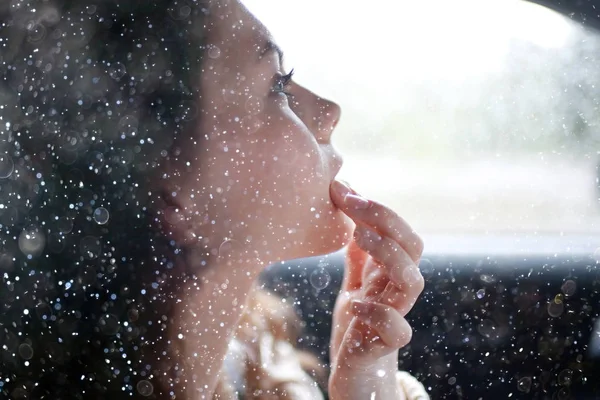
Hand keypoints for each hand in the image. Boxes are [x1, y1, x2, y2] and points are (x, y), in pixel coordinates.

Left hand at [327, 180, 424, 398]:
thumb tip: (351, 204)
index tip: (342, 188)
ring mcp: (394, 317)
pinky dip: (380, 314)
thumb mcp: (354, 280)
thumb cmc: (358, 323)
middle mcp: (396, 291)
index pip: (399, 231)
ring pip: (413, 283)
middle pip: (413, 248)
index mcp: (390, 272)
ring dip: (389, 254)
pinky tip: (355, 304)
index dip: (376, 208)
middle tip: (351, 201)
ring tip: (357, 235)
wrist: (355, 372)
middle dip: (386, 219)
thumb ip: (358, 251)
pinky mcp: (383, 347)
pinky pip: (397, 331)